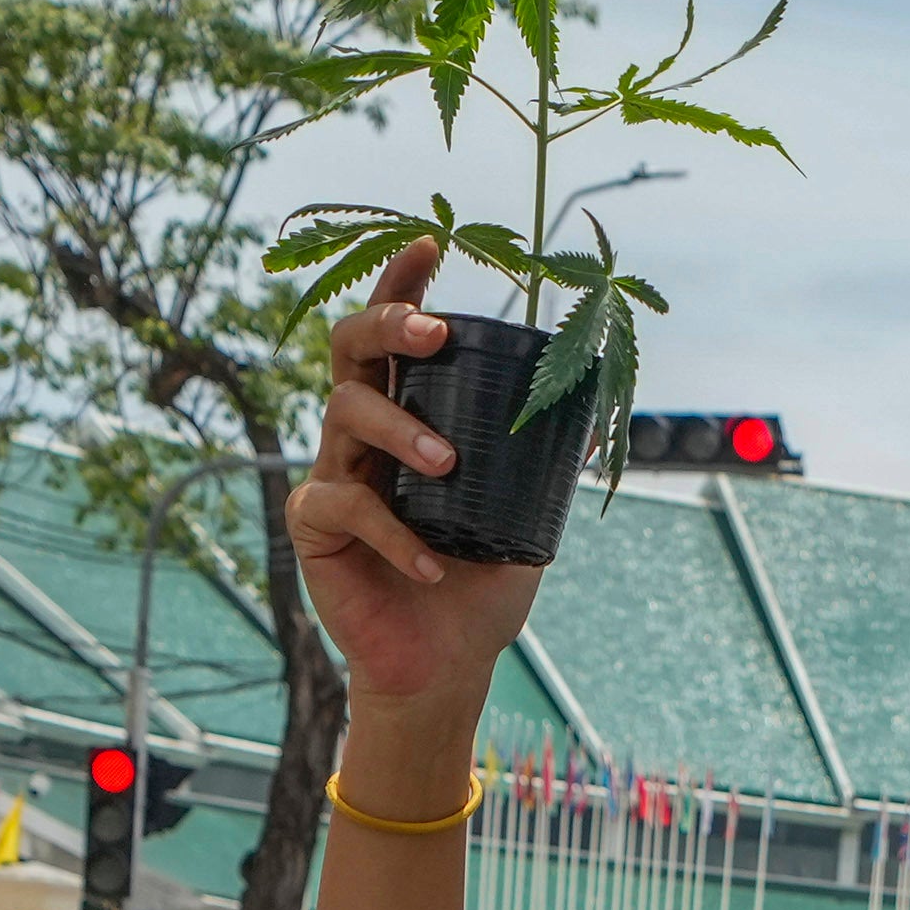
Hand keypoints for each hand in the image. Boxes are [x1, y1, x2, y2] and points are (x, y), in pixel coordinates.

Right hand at [286, 241, 546, 705]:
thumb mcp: (526, 517)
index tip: (431, 244)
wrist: (444, 666)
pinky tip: (432, 565)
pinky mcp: (314, 527)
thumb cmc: (479, 587)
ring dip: (400, 428)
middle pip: (351, 347)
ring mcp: (333, 474)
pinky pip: (345, 506)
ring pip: (345, 414)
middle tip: (437, 335)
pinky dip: (393, 532)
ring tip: (446, 463)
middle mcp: (362, 433)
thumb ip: (545, 467)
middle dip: (391, 324)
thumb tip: (594, 413)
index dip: (403, 283)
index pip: (394, 334)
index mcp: (407, 416)